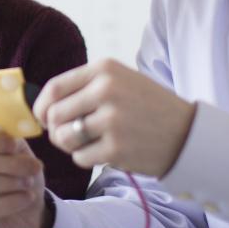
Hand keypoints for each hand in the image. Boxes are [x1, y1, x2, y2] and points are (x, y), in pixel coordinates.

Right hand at [0, 125, 47, 227]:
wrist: (26, 217)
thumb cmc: (18, 180)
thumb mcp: (19, 155)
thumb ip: (10, 141)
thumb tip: (6, 134)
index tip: (15, 145)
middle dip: (9, 163)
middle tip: (33, 167)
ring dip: (9, 182)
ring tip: (29, 184)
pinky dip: (10, 202)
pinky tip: (26, 199)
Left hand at [32, 59, 196, 176]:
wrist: (187, 133)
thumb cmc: (148, 107)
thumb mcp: (120, 81)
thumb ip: (85, 87)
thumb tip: (41, 106)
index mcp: (104, 69)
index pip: (54, 88)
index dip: (41, 107)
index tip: (44, 118)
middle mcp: (106, 90)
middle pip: (54, 115)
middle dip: (56, 129)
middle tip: (70, 135)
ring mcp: (111, 120)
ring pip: (64, 137)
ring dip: (69, 145)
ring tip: (87, 143)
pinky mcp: (116, 148)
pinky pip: (80, 157)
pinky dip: (86, 158)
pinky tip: (105, 152)